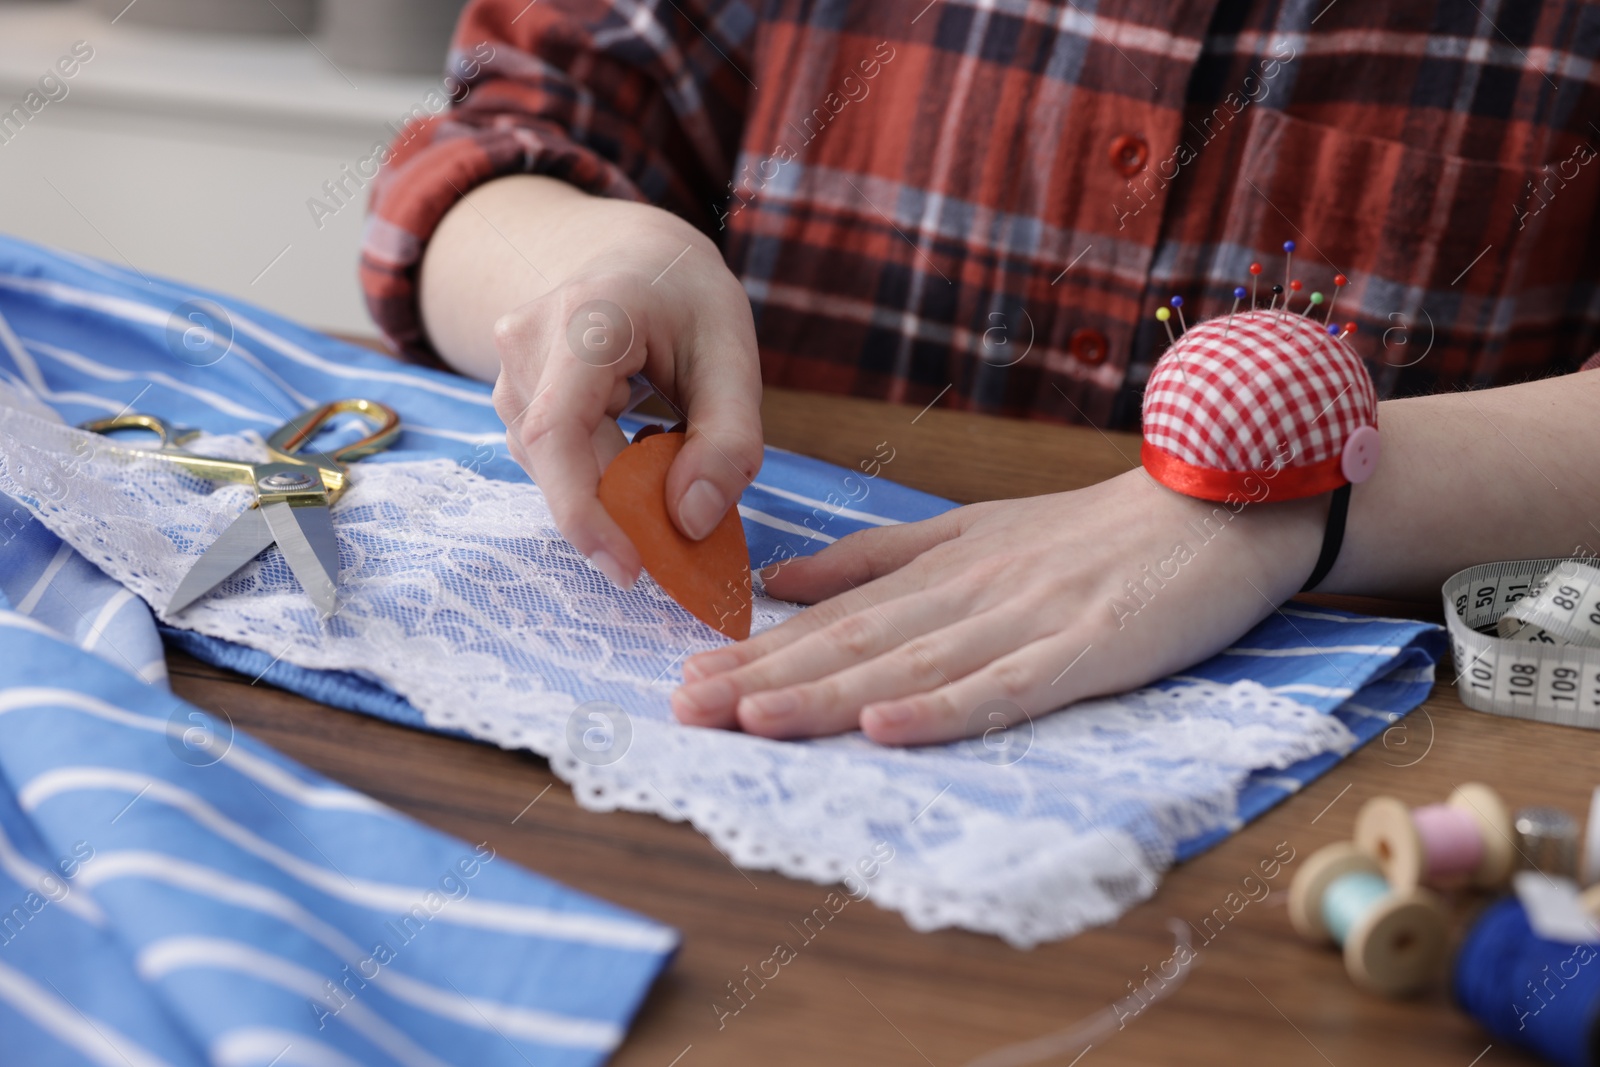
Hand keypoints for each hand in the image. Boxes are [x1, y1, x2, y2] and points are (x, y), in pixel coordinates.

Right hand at [488, 198, 761, 588]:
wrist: (634, 258)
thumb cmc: (688, 302)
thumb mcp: (733, 357)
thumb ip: (728, 442)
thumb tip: (691, 523)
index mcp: (585, 320)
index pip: (560, 434)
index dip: (585, 513)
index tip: (632, 569)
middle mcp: (525, 342)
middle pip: (557, 461)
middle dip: (619, 512)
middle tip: (685, 532)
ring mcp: (506, 370)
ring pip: (551, 468)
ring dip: (612, 488)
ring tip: (667, 447)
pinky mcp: (510, 397)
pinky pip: (550, 461)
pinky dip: (599, 475)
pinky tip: (636, 441)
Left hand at [670, 469, 1326, 743]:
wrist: (1215, 507)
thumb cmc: (1092, 533)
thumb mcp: (974, 533)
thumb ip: (879, 559)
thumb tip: (783, 581)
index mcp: (940, 570)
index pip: (836, 619)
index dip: (760, 652)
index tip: (687, 680)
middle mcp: (969, 594)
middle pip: (855, 642)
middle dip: (766, 677)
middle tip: (687, 708)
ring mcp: (1027, 622)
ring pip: (912, 666)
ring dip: (829, 695)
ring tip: (752, 719)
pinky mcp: (1087, 650)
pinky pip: (1006, 687)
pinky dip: (943, 709)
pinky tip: (887, 727)